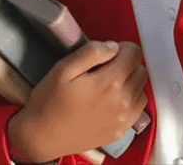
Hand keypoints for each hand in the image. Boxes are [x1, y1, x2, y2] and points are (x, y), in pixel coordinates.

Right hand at [7, 40, 147, 162]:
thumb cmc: (49, 102)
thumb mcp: (64, 68)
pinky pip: (138, 108)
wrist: (41, 137)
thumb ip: (92, 51)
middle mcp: (121, 101)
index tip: (108, 53)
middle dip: (126, 63)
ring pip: (141, 88)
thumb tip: (113, 46)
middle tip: (106, 68)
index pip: (134, 53)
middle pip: (140, 69)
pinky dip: (131, 99)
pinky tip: (113, 99)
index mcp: (109, 82)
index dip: (121, 48)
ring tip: (108, 83)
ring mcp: (122, 119)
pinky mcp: (119, 131)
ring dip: (130, 81)